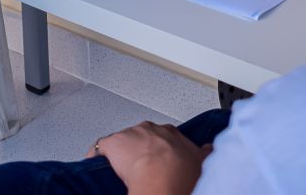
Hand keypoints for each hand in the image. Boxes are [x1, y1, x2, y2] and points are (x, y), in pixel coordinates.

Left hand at [91, 122, 210, 194]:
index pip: (163, 136)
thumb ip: (204, 152)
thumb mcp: (201, 160)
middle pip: (141, 136)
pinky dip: (97, 156)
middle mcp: (151, 129)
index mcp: (171, 133)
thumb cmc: (181, 172)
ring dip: (121, 153)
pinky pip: (100, 148)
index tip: (159, 157)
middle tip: (141, 166)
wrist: (164, 176)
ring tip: (122, 169)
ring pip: (122, 141)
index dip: (159, 148)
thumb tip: (209, 150)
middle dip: (140, 148)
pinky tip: (96, 165)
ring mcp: (131, 135)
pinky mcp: (112, 143)